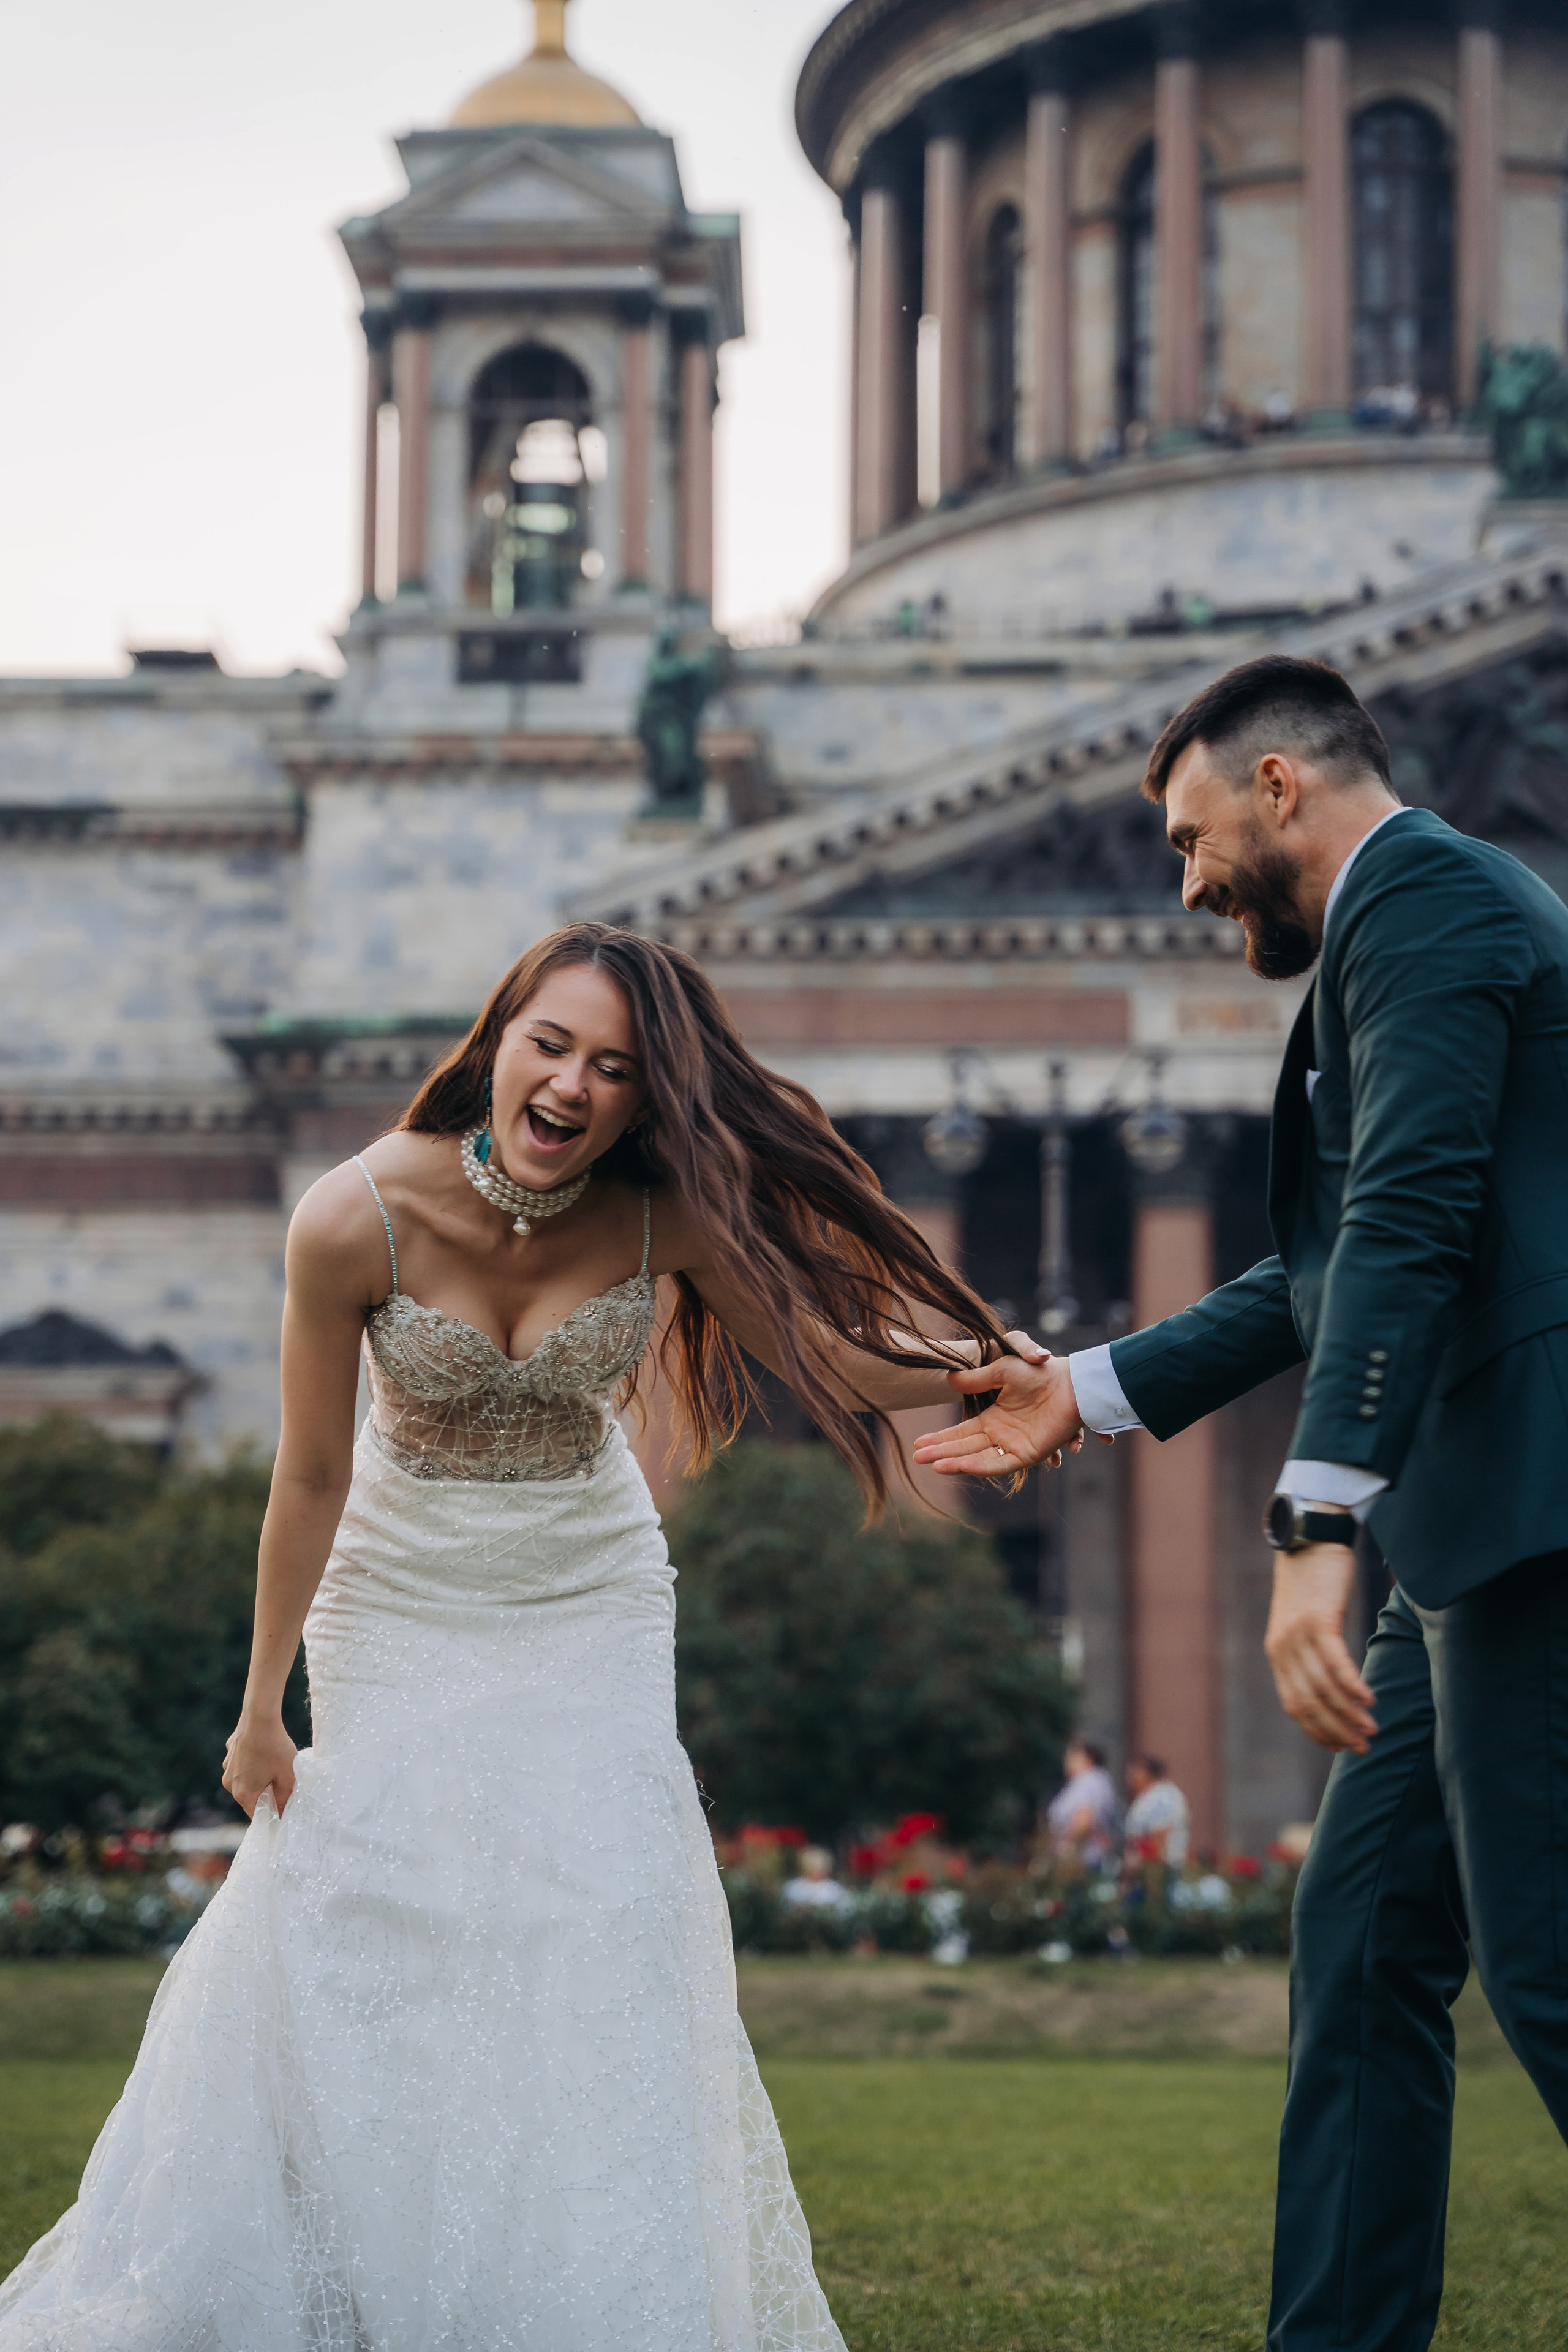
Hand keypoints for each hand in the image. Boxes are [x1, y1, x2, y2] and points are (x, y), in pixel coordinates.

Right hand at [222, 1712, 297, 1818]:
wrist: (259, 1716)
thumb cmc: (275, 1747)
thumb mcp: (287, 1776)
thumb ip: (285, 1799)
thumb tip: (282, 1812)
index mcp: (243, 1793)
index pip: (258, 1815)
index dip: (272, 1814)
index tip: (284, 1809)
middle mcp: (230, 1784)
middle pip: (251, 1798)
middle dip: (266, 1795)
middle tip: (283, 1784)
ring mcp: (227, 1768)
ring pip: (245, 1781)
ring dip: (259, 1779)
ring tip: (274, 1766)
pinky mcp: (230, 1754)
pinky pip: (242, 1766)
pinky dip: (252, 1764)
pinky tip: (264, 1753)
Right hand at [911, 1340, 1106, 1478]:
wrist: (1069, 1381)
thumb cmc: (1038, 1372)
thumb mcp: (1001, 1371)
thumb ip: (976, 1380)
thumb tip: (949, 1379)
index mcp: (994, 1418)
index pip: (961, 1433)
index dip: (940, 1438)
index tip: (918, 1443)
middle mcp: (1001, 1435)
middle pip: (965, 1448)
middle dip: (941, 1453)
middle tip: (917, 1458)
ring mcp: (1014, 1446)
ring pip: (978, 1458)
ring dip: (956, 1462)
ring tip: (933, 1465)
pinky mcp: (1029, 1454)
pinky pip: (1001, 1464)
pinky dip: (981, 1466)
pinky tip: (962, 1465)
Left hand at [1264, 1542, 1375, 1752]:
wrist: (1308, 1537)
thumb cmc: (1312, 1581)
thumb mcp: (1304, 1621)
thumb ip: (1310, 1652)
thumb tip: (1330, 1685)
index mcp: (1277, 1653)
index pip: (1294, 1705)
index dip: (1318, 1730)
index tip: (1340, 1748)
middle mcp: (1283, 1648)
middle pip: (1309, 1703)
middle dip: (1336, 1731)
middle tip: (1362, 1749)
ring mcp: (1299, 1634)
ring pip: (1323, 1688)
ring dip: (1349, 1714)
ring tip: (1371, 1730)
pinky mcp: (1319, 1619)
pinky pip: (1335, 1662)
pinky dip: (1352, 1685)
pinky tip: (1369, 1700)